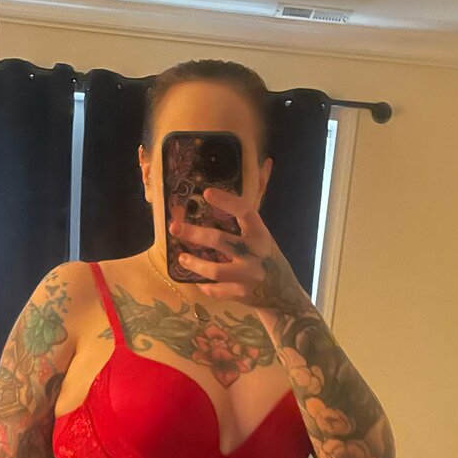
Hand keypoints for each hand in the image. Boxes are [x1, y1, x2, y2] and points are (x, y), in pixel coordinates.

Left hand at [170, 186, 310, 313]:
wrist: (283, 294)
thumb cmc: (268, 258)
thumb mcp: (264, 235)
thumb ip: (253, 208)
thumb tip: (265, 163)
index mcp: (261, 234)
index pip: (245, 212)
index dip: (227, 202)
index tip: (207, 193)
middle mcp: (255, 253)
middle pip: (220, 241)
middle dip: (194, 233)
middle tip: (174, 227)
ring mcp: (248, 276)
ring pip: (215, 270)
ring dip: (195, 264)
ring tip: (181, 258)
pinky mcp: (242, 294)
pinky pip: (218, 290)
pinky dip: (206, 286)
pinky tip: (197, 281)